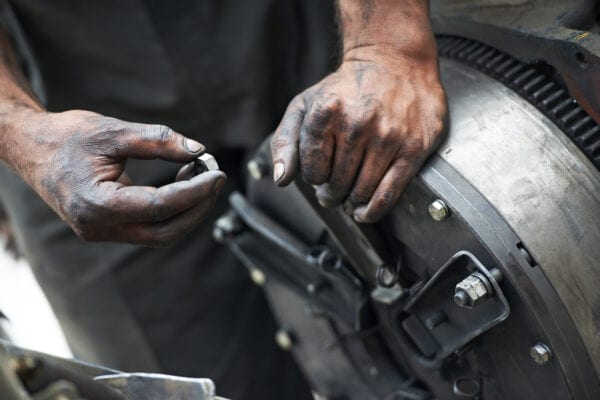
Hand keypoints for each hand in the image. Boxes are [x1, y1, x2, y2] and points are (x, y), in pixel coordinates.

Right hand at [7, 109, 225, 245]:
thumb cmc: (67, 136)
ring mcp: (102, 232)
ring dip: (186, 210)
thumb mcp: (113, 131)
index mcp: (96, 205)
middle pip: (165, 231)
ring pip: (159, 234)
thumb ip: (158, 141)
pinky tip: (181, 183)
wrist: (31, 147)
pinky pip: (149, 227)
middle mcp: (98, 227)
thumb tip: (199, 150)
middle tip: (215, 177)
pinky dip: (171, 210)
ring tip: (200, 175)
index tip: (218, 173)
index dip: (195, 192)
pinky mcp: (108, 228)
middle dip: (197, 206)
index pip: (159, 207)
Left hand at [271, 53, 446, 222]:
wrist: (395, 62)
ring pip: (361, 191)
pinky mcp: (413, 148)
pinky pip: (389, 193)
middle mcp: (357, 124)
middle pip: (337, 183)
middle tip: (334, 191)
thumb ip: (285, 141)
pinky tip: (365, 212)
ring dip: (352, 202)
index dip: (313, 177)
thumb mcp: (305, 106)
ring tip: (349, 199)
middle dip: (332, 193)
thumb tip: (282, 179)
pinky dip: (374, 210)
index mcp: (325, 113)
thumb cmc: (346, 88)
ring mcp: (388, 137)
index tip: (320, 172)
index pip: (312, 171)